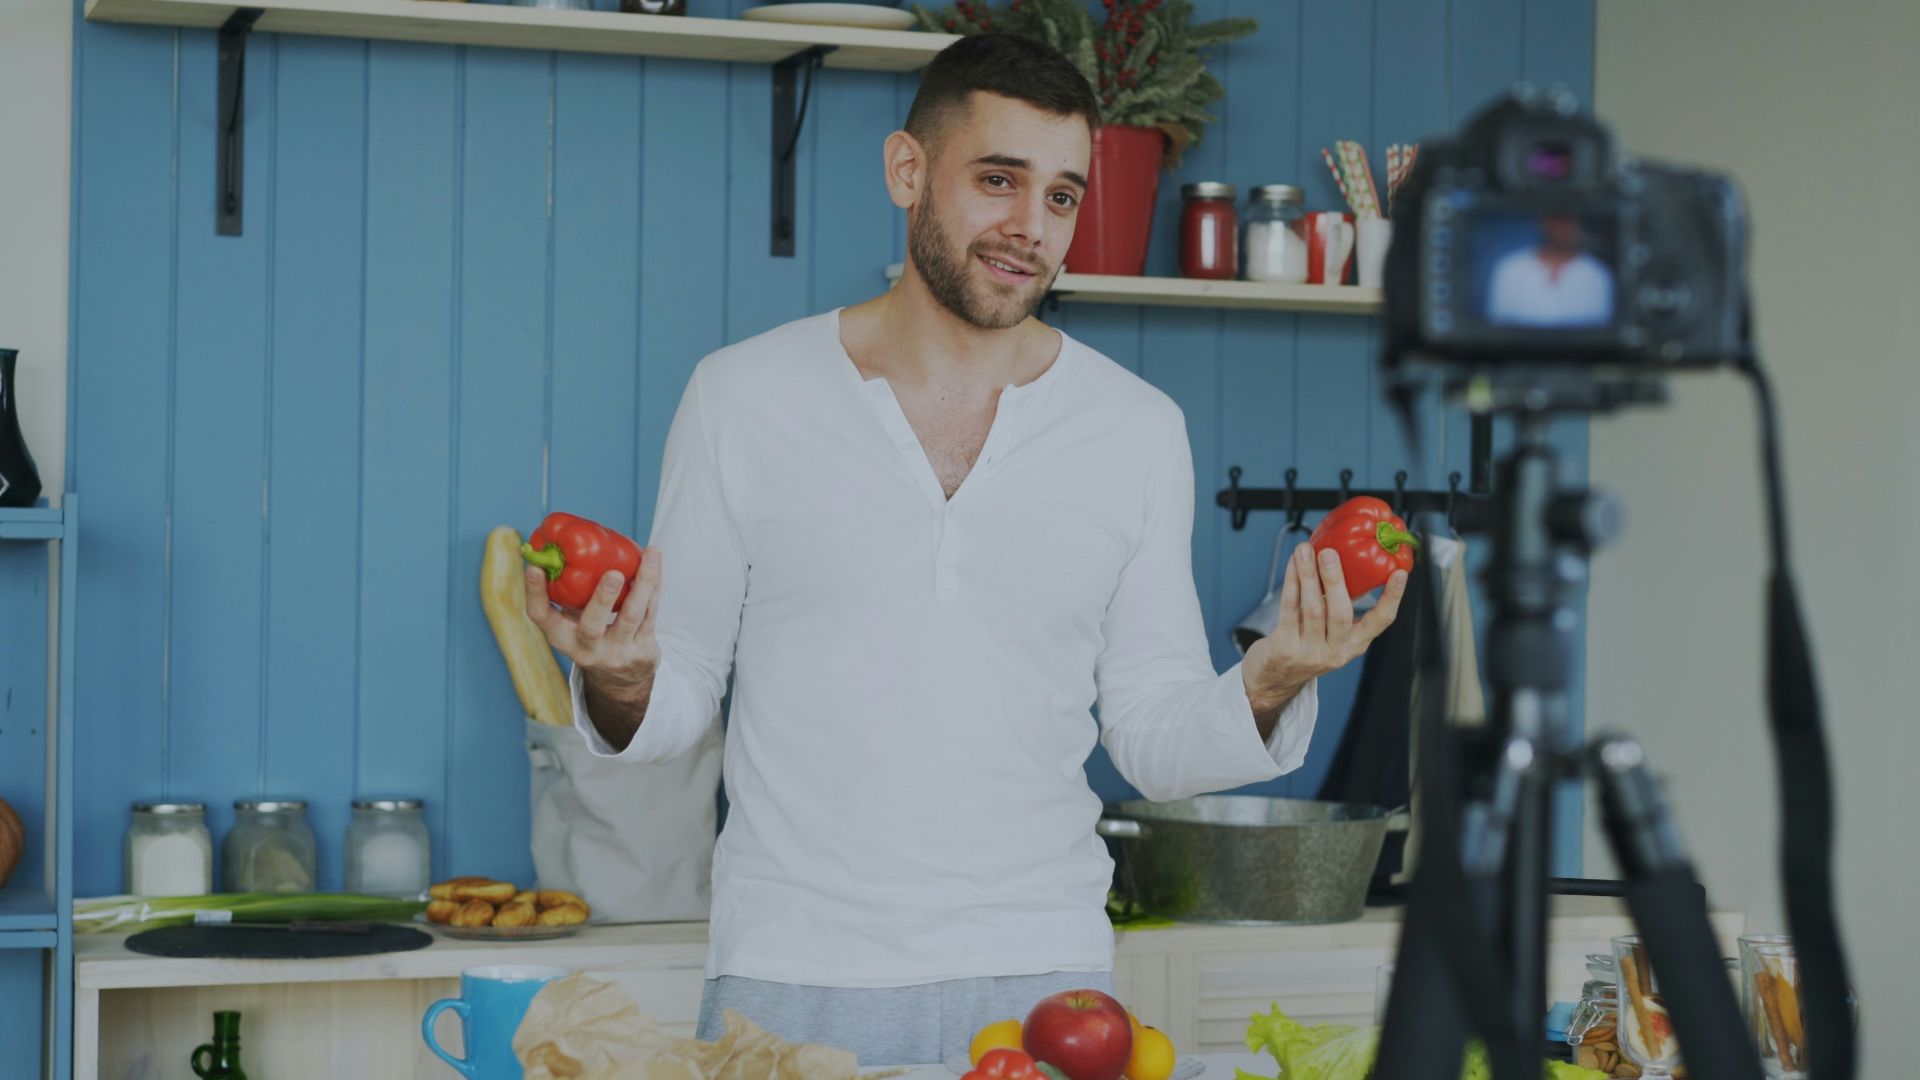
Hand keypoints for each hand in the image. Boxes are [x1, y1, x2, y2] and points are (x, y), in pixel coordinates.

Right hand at [523, 547, 662, 699]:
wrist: (622, 681)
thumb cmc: (592, 635)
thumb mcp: (572, 623)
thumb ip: (568, 593)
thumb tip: (557, 544)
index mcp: (562, 637)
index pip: (541, 617)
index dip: (535, 593)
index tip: (534, 567)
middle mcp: (587, 648)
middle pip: (592, 626)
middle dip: (602, 599)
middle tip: (613, 573)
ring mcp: (617, 652)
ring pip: (632, 617)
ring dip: (643, 584)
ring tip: (649, 555)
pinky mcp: (643, 650)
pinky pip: (651, 614)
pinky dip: (654, 585)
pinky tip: (655, 562)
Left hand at [1245, 542, 1407, 708]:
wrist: (1275, 678)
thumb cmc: (1307, 643)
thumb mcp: (1332, 632)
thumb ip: (1340, 603)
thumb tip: (1346, 559)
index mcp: (1355, 644)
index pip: (1381, 621)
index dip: (1392, 598)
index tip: (1399, 573)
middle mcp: (1337, 651)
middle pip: (1341, 613)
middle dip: (1335, 580)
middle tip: (1330, 553)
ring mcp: (1311, 652)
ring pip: (1313, 609)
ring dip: (1309, 575)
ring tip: (1305, 551)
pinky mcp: (1286, 648)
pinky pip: (1289, 610)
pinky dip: (1291, 583)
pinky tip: (1293, 565)